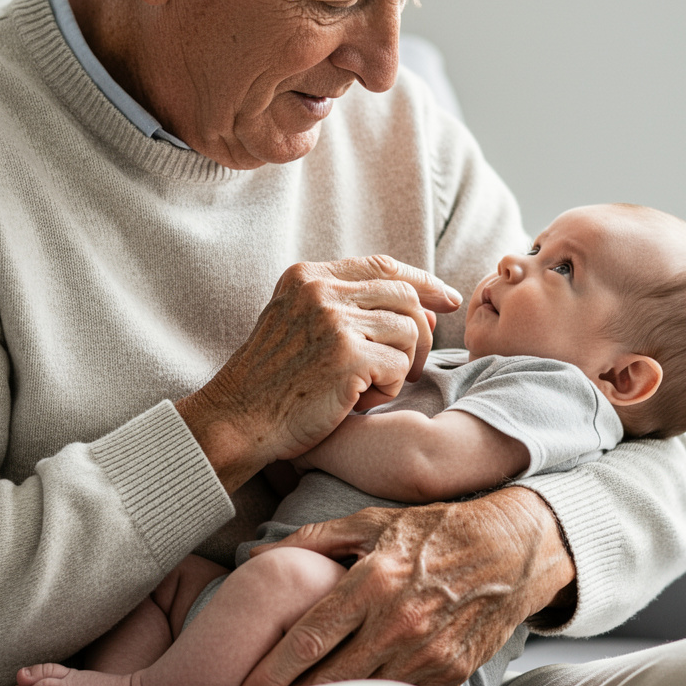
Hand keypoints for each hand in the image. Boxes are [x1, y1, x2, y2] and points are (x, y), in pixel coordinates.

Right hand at [176, 257, 456, 491]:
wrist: (239, 420)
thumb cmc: (275, 382)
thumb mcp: (302, 327)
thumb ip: (352, 310)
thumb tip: (427, 308)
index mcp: (308, 276)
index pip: (382, 266)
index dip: (421, 281)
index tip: (446, 299)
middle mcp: (321, 290)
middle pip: (404, 296)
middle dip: (423, 332)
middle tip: (414, 364)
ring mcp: (334, 320)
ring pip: (409, 330)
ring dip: (402, 365)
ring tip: (373, 386)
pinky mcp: (346, 355)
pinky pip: (398, 366)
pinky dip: (388, 389)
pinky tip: (360, 400)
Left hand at [238, 487, 575, 685]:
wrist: (512, 550)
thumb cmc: (437, 531)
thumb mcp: (375, 521)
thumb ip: (315, 538)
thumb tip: (256, 556)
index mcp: (374, 579)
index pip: (309, 637)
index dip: (270, 669)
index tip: (242, 685)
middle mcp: (399, 621)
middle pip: (327, 679)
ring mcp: (427, 653)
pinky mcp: (450, 674)